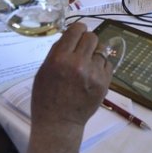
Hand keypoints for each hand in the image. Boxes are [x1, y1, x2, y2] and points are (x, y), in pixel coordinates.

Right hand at [29, 23, 112, 143]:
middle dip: (86, 41)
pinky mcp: (104, 83)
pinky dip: (101, 66)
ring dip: (94, 54)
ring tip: (87, 65)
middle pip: (92, 37)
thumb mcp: (44, 70)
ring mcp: (94, 73)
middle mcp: (78, 63)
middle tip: (82, 50)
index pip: (76, 30)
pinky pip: (107, 64)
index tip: (77, 33)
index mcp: (60, 58)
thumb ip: (57, 52)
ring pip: (101, 50)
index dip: (77, 30)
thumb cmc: (46, 97)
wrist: (59, 123)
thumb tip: (69, 36)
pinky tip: (92, 74)